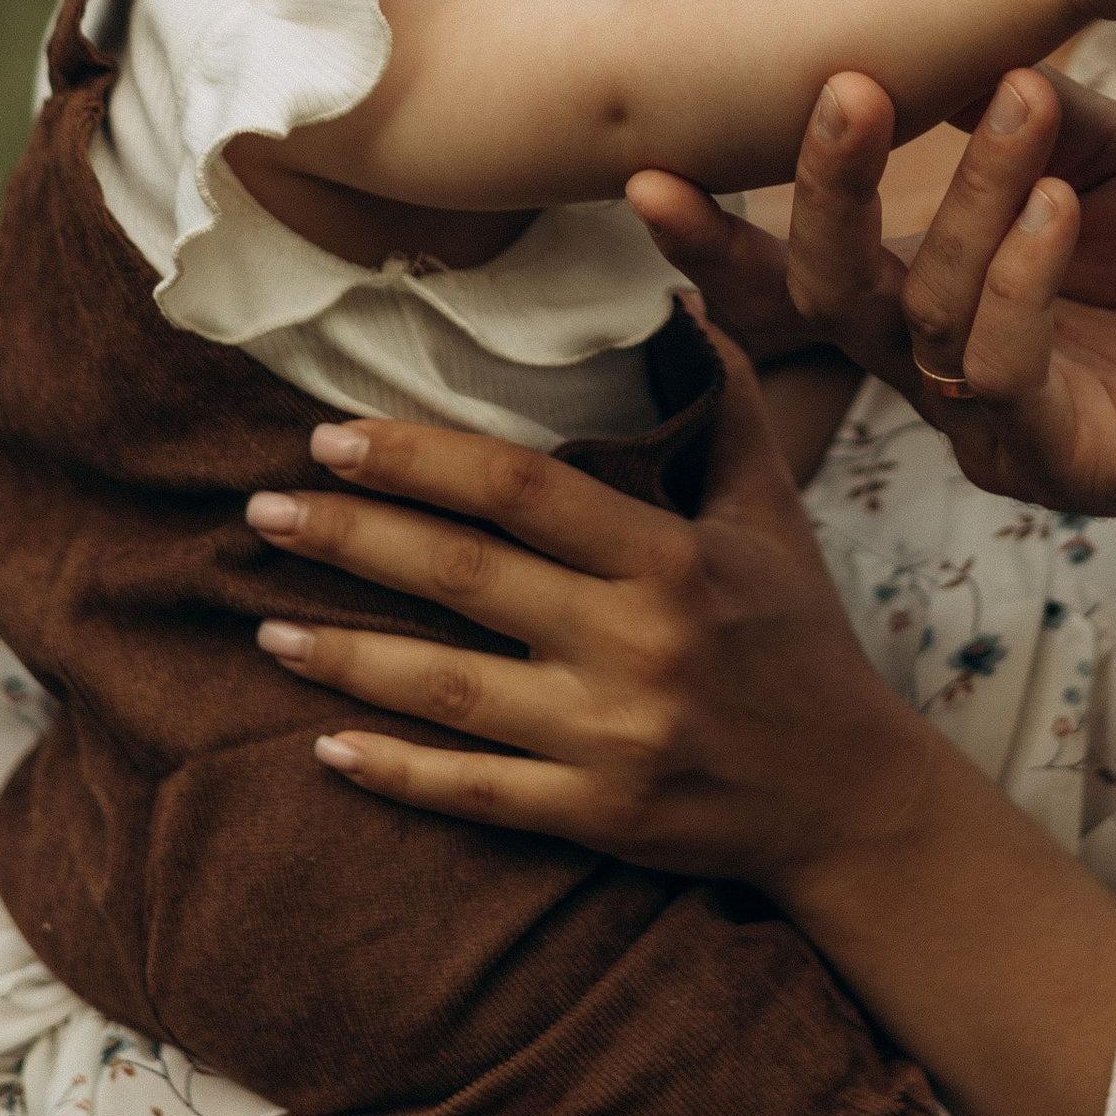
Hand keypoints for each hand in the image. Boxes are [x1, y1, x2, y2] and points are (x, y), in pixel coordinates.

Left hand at [244, 332, 937, 890]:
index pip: (524, 491)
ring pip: (452, 691)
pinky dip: (397, 774)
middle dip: (353, 537)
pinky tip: (326, 749)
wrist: (853, 800)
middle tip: (262, 510)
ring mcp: (617, 740)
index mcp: (674, 559)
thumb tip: (679, 297)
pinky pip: (477, 794)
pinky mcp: (601, 818)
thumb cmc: (801, 639)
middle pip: (466, 578)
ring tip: (263, 625)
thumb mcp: (774, 514)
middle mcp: (641, 645)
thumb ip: (724, 405)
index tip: (333, 435)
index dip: (421, 458)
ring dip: (346, 656)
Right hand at [641, 63, 1115, 542]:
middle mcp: (936, 369)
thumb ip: (1022, 120)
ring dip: (968, 194)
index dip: (716, 238)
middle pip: (826, 294)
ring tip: (1021, 97)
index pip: (797, 274)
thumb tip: (945, 60)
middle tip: (849, 87)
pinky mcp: (1062, 461)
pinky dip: (1023, 273)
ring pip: (920, 313)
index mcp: (928, 298)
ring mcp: (991, 425)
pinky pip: (1004, 368)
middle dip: (823, 190)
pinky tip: (1062, 202)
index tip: (644, 172)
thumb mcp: (1111, 158)